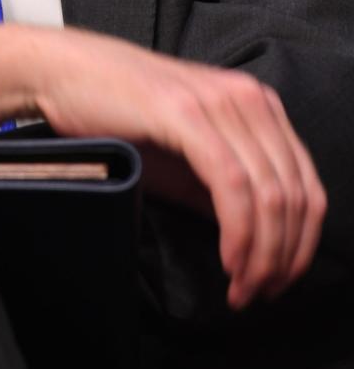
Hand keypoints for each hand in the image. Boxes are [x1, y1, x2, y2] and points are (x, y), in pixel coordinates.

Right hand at [0, 24, 326, 309]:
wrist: (62, 74)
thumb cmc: (116, 112)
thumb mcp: (183, 154)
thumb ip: (222, 189)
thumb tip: (256, 240)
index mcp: (255, 104)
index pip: (307, 185)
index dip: (301, 244)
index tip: (278, 280)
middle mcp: (247, 98)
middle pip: (295, 196)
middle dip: (284, 258)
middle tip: (258, 293)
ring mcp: (218, 102)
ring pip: (270, 195)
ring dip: (262, 255)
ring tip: (242, 286)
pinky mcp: (186, 113)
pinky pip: (233, 185)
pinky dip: (239, 232)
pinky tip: (228, 259)